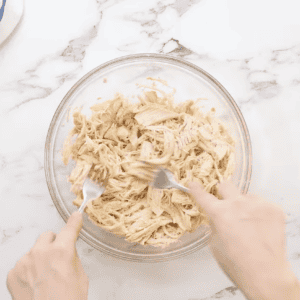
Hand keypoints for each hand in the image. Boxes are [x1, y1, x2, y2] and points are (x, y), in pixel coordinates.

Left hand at [6, 212, 88, 299]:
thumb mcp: (80, 278)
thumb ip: (72, 258)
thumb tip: (67, 251)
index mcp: (62, 251)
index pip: (70, 228)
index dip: (75, 222)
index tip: (76, 216)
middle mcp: (41, 252)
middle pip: (47, 236)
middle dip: (54, 243)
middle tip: (57, 259)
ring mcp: (24, 262)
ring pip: (34, 251)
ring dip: (39, 258)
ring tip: (43, 279)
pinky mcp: (12, 274)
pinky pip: (23, 264)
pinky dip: (28, 271)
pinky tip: (33, 285)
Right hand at [188, 180, 299, 299]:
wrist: (265, 274)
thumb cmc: (237, 263)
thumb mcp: (215, 244)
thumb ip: (214, 225)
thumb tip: (216, 217)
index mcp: (220, 213)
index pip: (203, 196)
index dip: (196, 189)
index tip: (193, 183)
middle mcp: (238, 204)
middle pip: (225, 185)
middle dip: (223, 193)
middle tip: (226, 204)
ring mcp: (257, 205)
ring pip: (246, 196)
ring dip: (244, 205)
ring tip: (249, 223)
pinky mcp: (274, 209)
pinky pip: (262, 204)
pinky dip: (259, 212)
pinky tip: (261, 226)